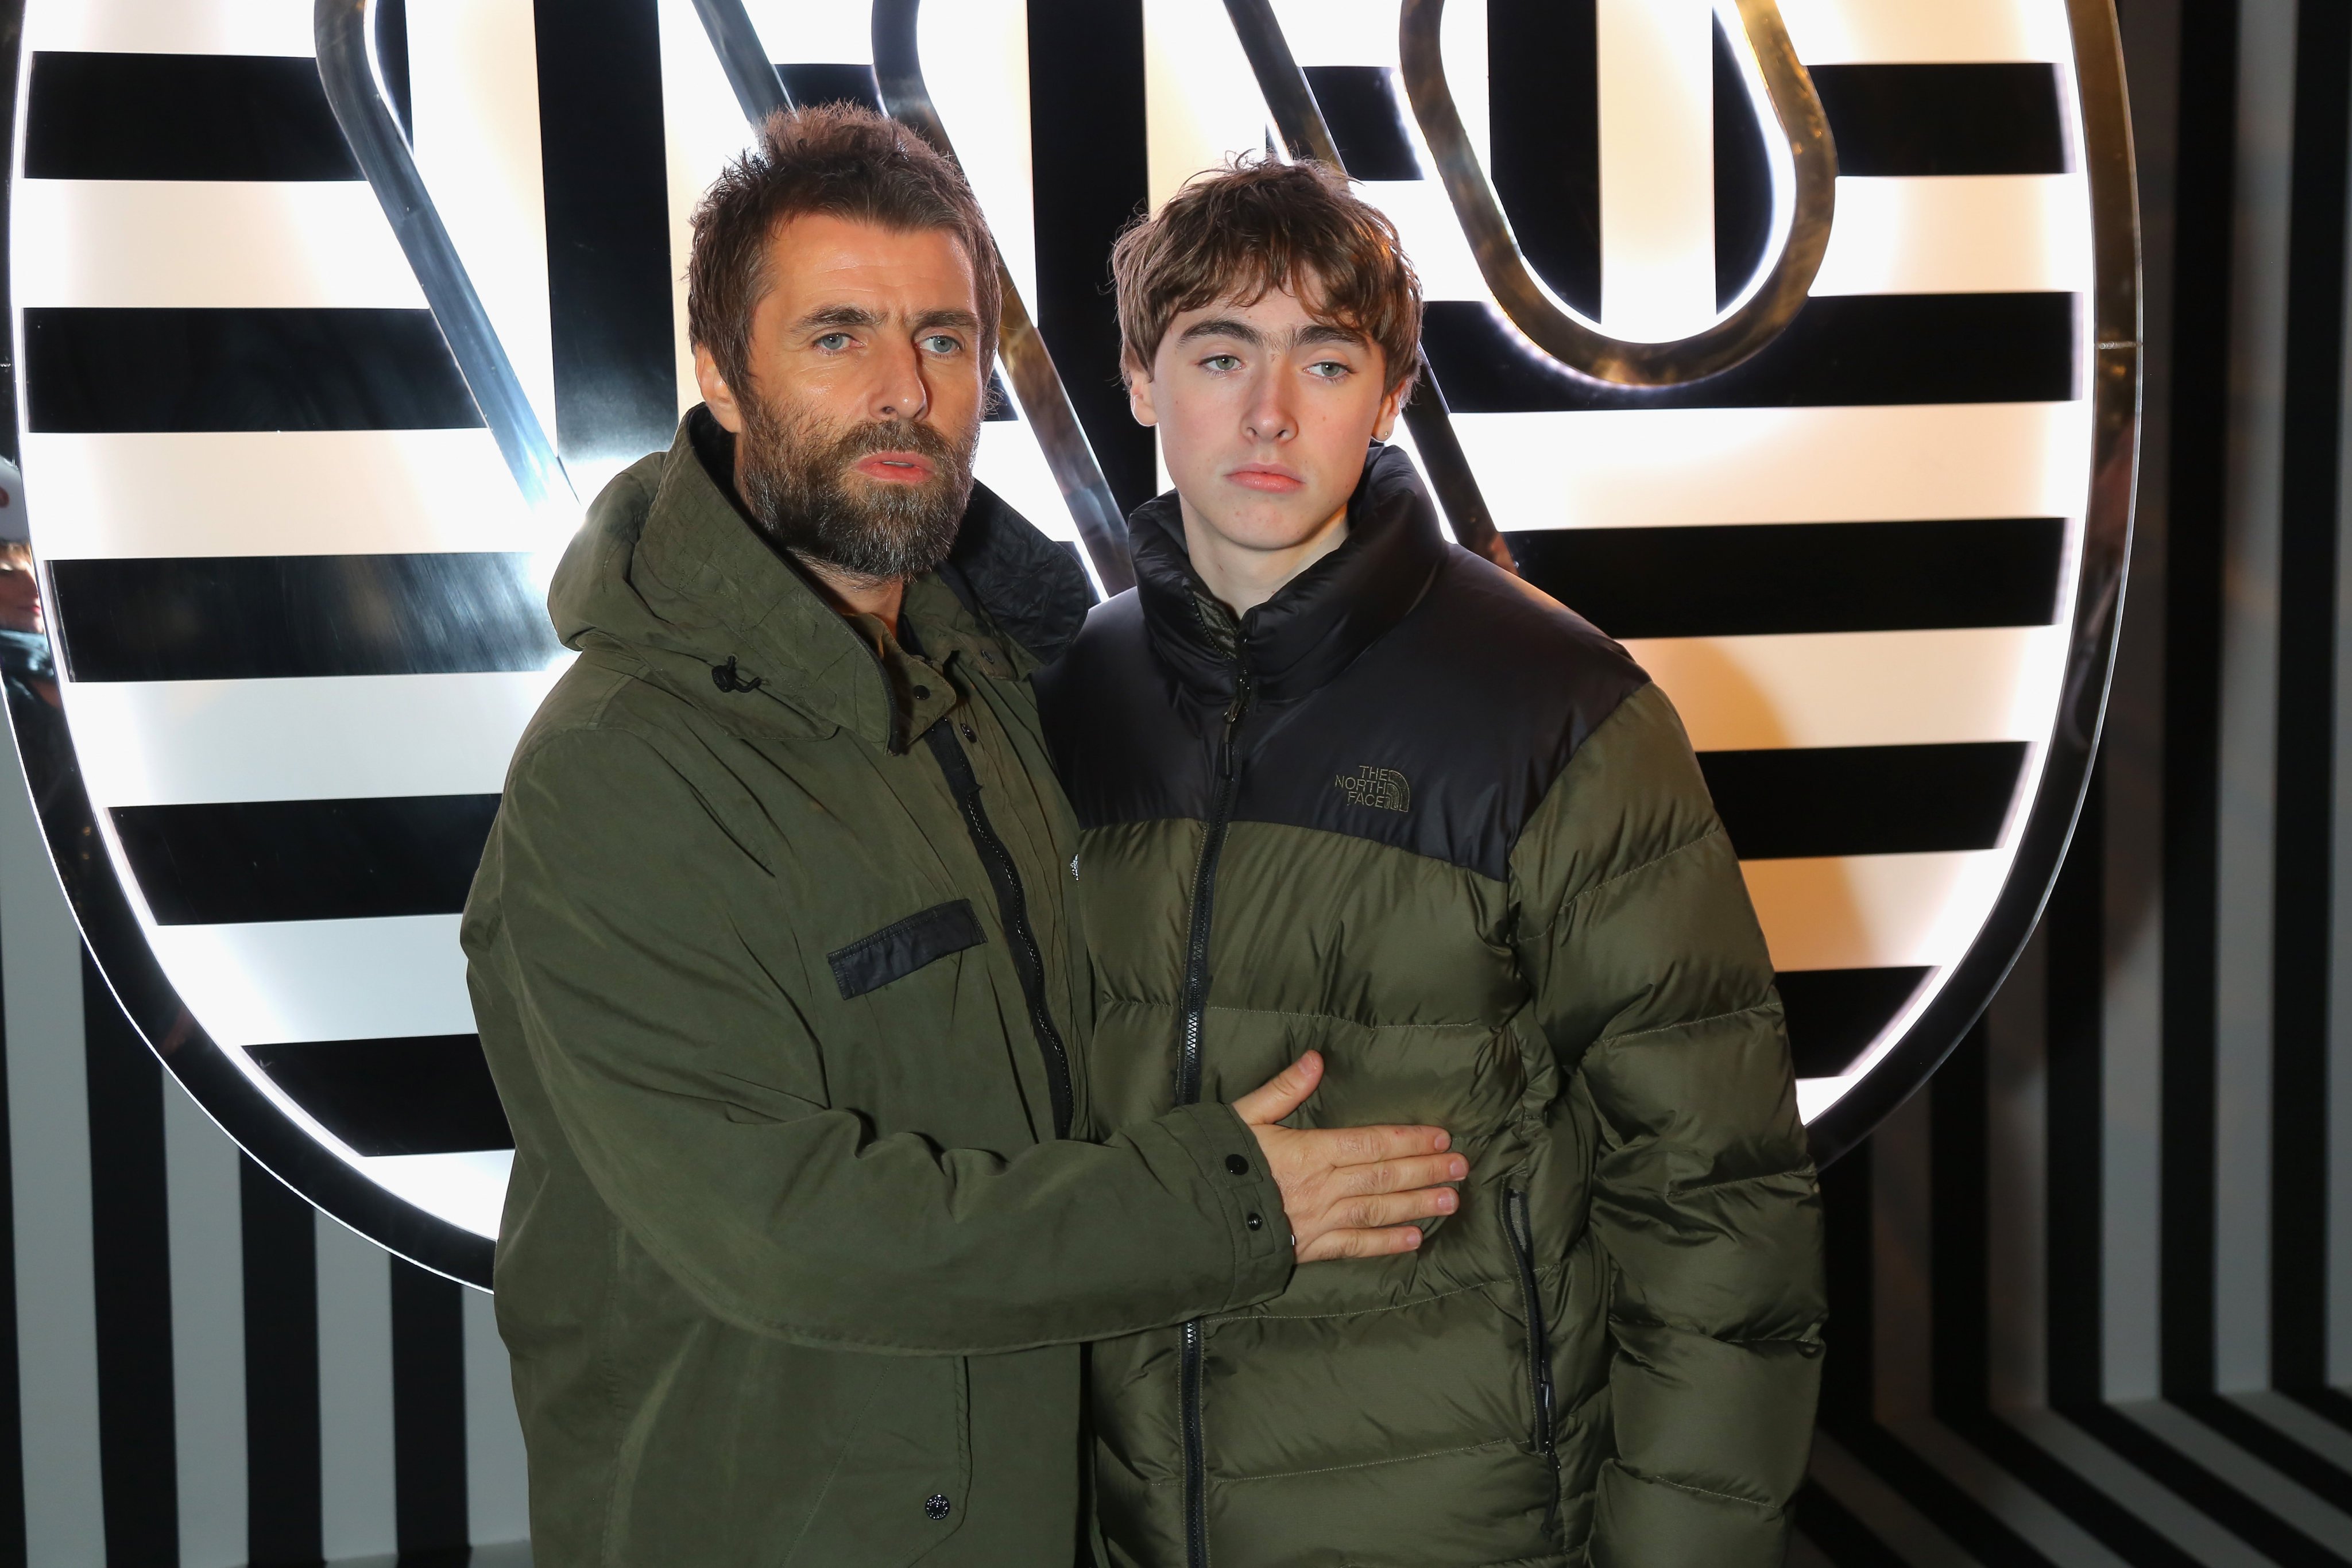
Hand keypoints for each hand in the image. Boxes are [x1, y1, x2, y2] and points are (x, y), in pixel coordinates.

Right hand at [1233, 1051, 1464, 1262]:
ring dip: (1416, 1204)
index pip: (1371, 1143)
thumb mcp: (1243, 1116)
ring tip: (1450, 1200)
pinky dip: (1385, 1244)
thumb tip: (1316, 1060)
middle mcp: (1322, 1187)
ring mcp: (1318, 1220)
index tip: (1441, 1135)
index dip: (1409, 1139)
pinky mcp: (1309, 1249)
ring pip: (1377, 1210)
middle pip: (1384, 1176)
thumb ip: (1283, 1089)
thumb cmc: (1214, 1161)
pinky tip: (1413, 1239)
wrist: (1189, 1215)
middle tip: (1461, 1166)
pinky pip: (1355, 1246)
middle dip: (1426, 1170)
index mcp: (1309, 1151)